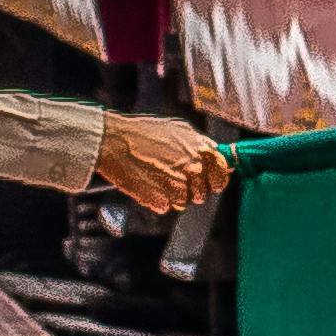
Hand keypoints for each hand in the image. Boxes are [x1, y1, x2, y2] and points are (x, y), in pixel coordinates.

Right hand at [93, 113, 232, 213]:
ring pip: (183, 202)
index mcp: (201, 152)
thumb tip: (214, 153)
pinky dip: (157, 199)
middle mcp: (193, 171)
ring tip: (157, 177)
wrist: (114, 142)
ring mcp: (177, 187)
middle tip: (174, 177)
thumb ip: (201, 144)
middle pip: (202, 193)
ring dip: (173, 194)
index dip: (215, 180)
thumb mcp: (179, 129)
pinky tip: (148, 183)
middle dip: (191, 188)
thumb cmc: (142, 132)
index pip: (221, 176)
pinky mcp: (161, 200)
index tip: (210, 181)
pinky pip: (165, 206)